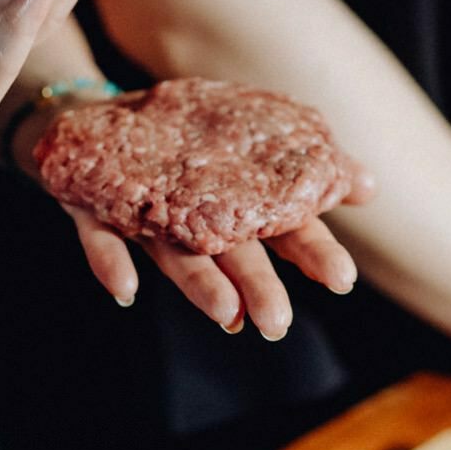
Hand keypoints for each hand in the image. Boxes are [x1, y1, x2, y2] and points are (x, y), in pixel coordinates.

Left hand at [13, 100, 372, 344]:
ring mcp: (138, 218)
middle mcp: (188, 222)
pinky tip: (125, 289)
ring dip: (198, 286)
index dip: (308, 252)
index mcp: (227, 204)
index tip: (342, 281)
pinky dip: (110, 262)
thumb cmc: (165, 144)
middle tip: (279, 324)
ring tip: (226, 315)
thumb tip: (371, 185)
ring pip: (173, 255)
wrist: (79, 124)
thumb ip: (298, 165)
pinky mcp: (87, 210)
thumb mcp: (237, 141)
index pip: (277, 230)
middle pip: (228, 255)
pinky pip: (97, 238)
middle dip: (255, 287)